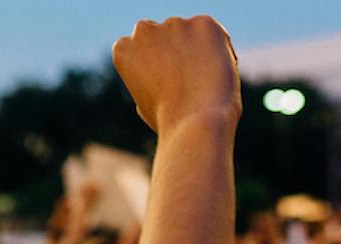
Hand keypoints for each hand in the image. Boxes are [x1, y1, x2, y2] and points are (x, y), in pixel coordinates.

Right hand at [112, 16, 240, 133]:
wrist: (195, 123)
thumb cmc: (169, 120)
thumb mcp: (145, 102)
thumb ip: (148, 79)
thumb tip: (162, 75)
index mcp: (123, 49)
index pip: (138, 46)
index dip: (154, 66)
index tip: (162, 86)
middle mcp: (144, 30)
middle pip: (163, 36)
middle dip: (173, 52)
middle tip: (184, 84)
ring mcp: (175, 24)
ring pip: (189, 33)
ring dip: (195, 50)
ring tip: (202, 81)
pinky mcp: (204, 23)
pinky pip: (212, 34)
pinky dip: (217, 49)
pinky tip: (215, 73)